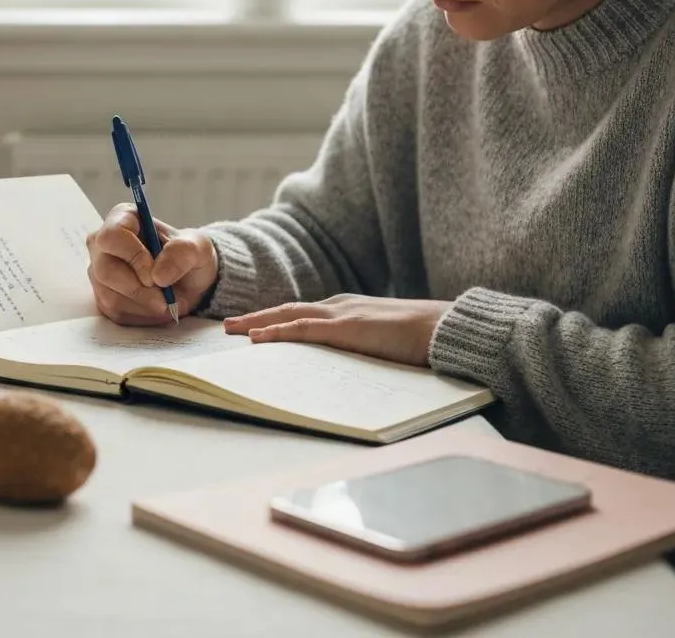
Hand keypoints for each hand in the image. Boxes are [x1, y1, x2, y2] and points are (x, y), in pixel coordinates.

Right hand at [86, 203, 218, 326]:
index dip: (133, 257)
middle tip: (164, 299)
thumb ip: (182, 253)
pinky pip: (114, 313)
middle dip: (138, 290)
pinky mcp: (103, 297)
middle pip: (105, 270)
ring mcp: (100, 272)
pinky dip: (141, 316)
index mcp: (123, 219)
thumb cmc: (188, 256)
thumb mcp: (198, 248)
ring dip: (143, 306)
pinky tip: (156, 309)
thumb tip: (158, 275)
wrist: (188, 282)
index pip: (112, 236)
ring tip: (167, 302)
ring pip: (109, 295)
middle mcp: (104, 245)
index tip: (155, 276)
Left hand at [223, 294, 454, 366]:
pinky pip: (302, 329)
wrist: (445, 329)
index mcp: (348, 310)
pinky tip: (257, 339)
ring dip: (257, 323)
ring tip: (231, 330)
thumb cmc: (421, 340)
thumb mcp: (383, 343)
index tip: (253, 328)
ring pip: (288, 316)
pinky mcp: (346, 328)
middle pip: (288, 311)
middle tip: (229, 327)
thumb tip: (345, 368)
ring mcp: (341, 315)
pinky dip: (276, 332)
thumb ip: (362, 349)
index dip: (276, 320)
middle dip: (257, 318)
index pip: (303, 314)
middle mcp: (339, 307)